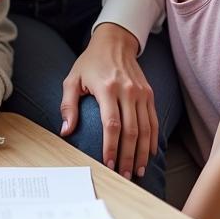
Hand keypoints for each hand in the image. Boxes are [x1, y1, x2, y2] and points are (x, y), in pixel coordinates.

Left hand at [60, 23, 157, 179]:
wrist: (115, 42)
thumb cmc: (90, 62)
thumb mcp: (72, 79)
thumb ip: (68, 105)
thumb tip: (66, 131)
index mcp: (107, 88)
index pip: (111, 124)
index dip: (111, 147)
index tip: (109, 164)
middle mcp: (127, 91)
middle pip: (131, 131)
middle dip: (128, 156)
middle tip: (124, 175)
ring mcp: (141, 93)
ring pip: (145, 129)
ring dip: (142, 153)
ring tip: (137, 171)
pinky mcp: (149, 94)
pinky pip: (153, 121)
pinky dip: (152, 139)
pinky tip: (148, 154)